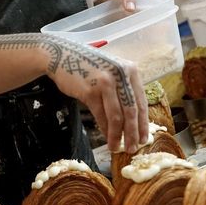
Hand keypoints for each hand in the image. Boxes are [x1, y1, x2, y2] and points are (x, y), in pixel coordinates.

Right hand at [41, 35, 147, 153]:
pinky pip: (100, 115)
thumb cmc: (89, 66)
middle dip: (133, 133)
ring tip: (116, 148)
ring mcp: (105, 82)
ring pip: (116, 116)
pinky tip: (106, 137)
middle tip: (133, 148)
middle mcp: (120, 75)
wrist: (62, 56)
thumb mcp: (112, 71)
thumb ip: (124, 89)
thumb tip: (133, 121)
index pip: (141, 102)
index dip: (143, 123)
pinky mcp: (90, 90)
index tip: (143, 138)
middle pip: (131, 111)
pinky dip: (104, 129)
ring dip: (117, 136)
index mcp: (130, 70)